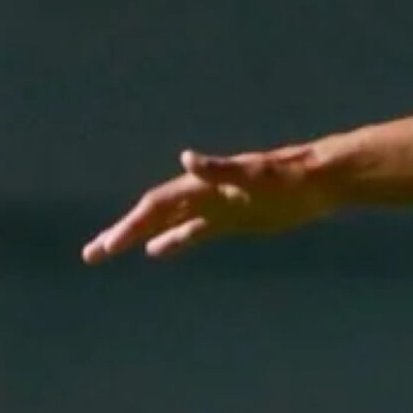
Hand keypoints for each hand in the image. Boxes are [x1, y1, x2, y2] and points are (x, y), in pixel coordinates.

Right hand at [81, 146, 332, 263]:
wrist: (321, 180)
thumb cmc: (290, 176)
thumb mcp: (256, 174)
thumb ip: (221, 169)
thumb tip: (187, 157)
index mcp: (204, 185)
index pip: (158, 205)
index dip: (131, 224)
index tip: (109, 245)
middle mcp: (204, 194)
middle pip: (153, 215)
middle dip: (121, 233)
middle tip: (91, 254)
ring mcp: (216, 207)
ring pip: (167, 224)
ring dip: (138, 236)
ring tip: (110, 250)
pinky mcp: (232, 219)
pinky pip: (194, 231)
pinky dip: (173, 240)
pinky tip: (156, 250)